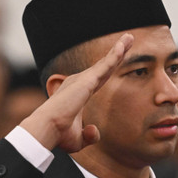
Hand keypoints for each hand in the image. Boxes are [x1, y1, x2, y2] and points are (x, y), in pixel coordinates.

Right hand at [19, 33, 132, 151]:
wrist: (48, 129)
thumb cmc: (57, 135)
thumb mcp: (77, 139)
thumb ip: (89, 136)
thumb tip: (95, 132)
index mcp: (78, 95)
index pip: (98, 80)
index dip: (108, 70)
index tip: (117, 60)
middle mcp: (79, 84)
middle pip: (104, 66)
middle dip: (116, 53)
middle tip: (127, 41)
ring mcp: (82, 80)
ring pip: (106, 62)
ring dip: (119, 49)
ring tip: (130, 37)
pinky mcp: (86, 80)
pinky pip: (106, 65)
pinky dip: (115, 54)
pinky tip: (124, 45)